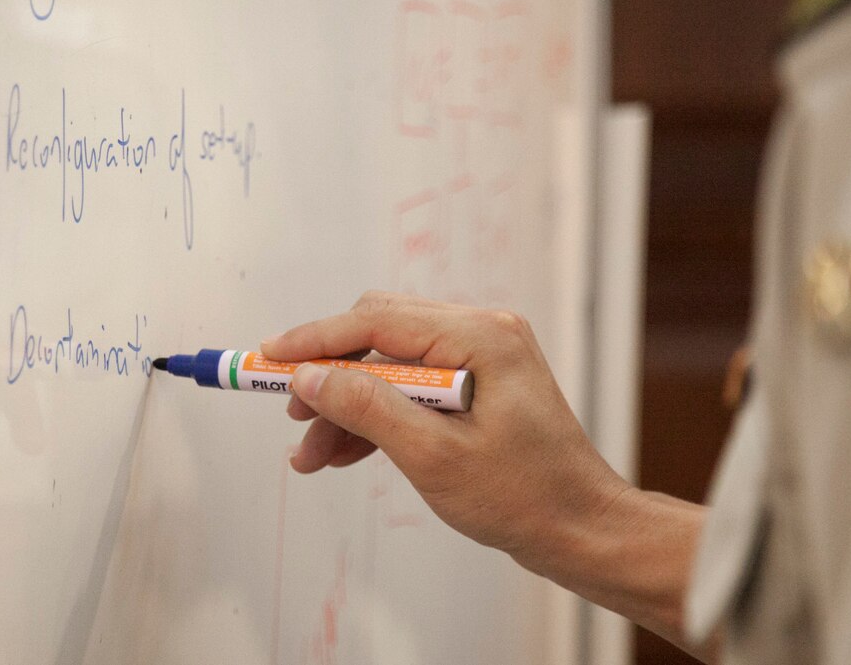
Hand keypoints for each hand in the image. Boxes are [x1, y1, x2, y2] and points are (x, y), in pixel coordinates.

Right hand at [261, 291, 628, 569]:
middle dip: (330, 378)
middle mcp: (480, 333)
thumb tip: (309, 377)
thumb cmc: (524, 497)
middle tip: (292, 416)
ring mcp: (478, 358)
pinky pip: (409, 389)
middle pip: (379, 337)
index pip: (378, 320)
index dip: (316, 340)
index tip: (269, 358)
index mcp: (480, 336)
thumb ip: (367, 409)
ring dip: (347, 407)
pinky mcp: (474, 385)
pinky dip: (376, 418)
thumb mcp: (434, 456)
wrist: (582, 529)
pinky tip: (342, 453)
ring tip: (310, 455)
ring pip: (388, 368)